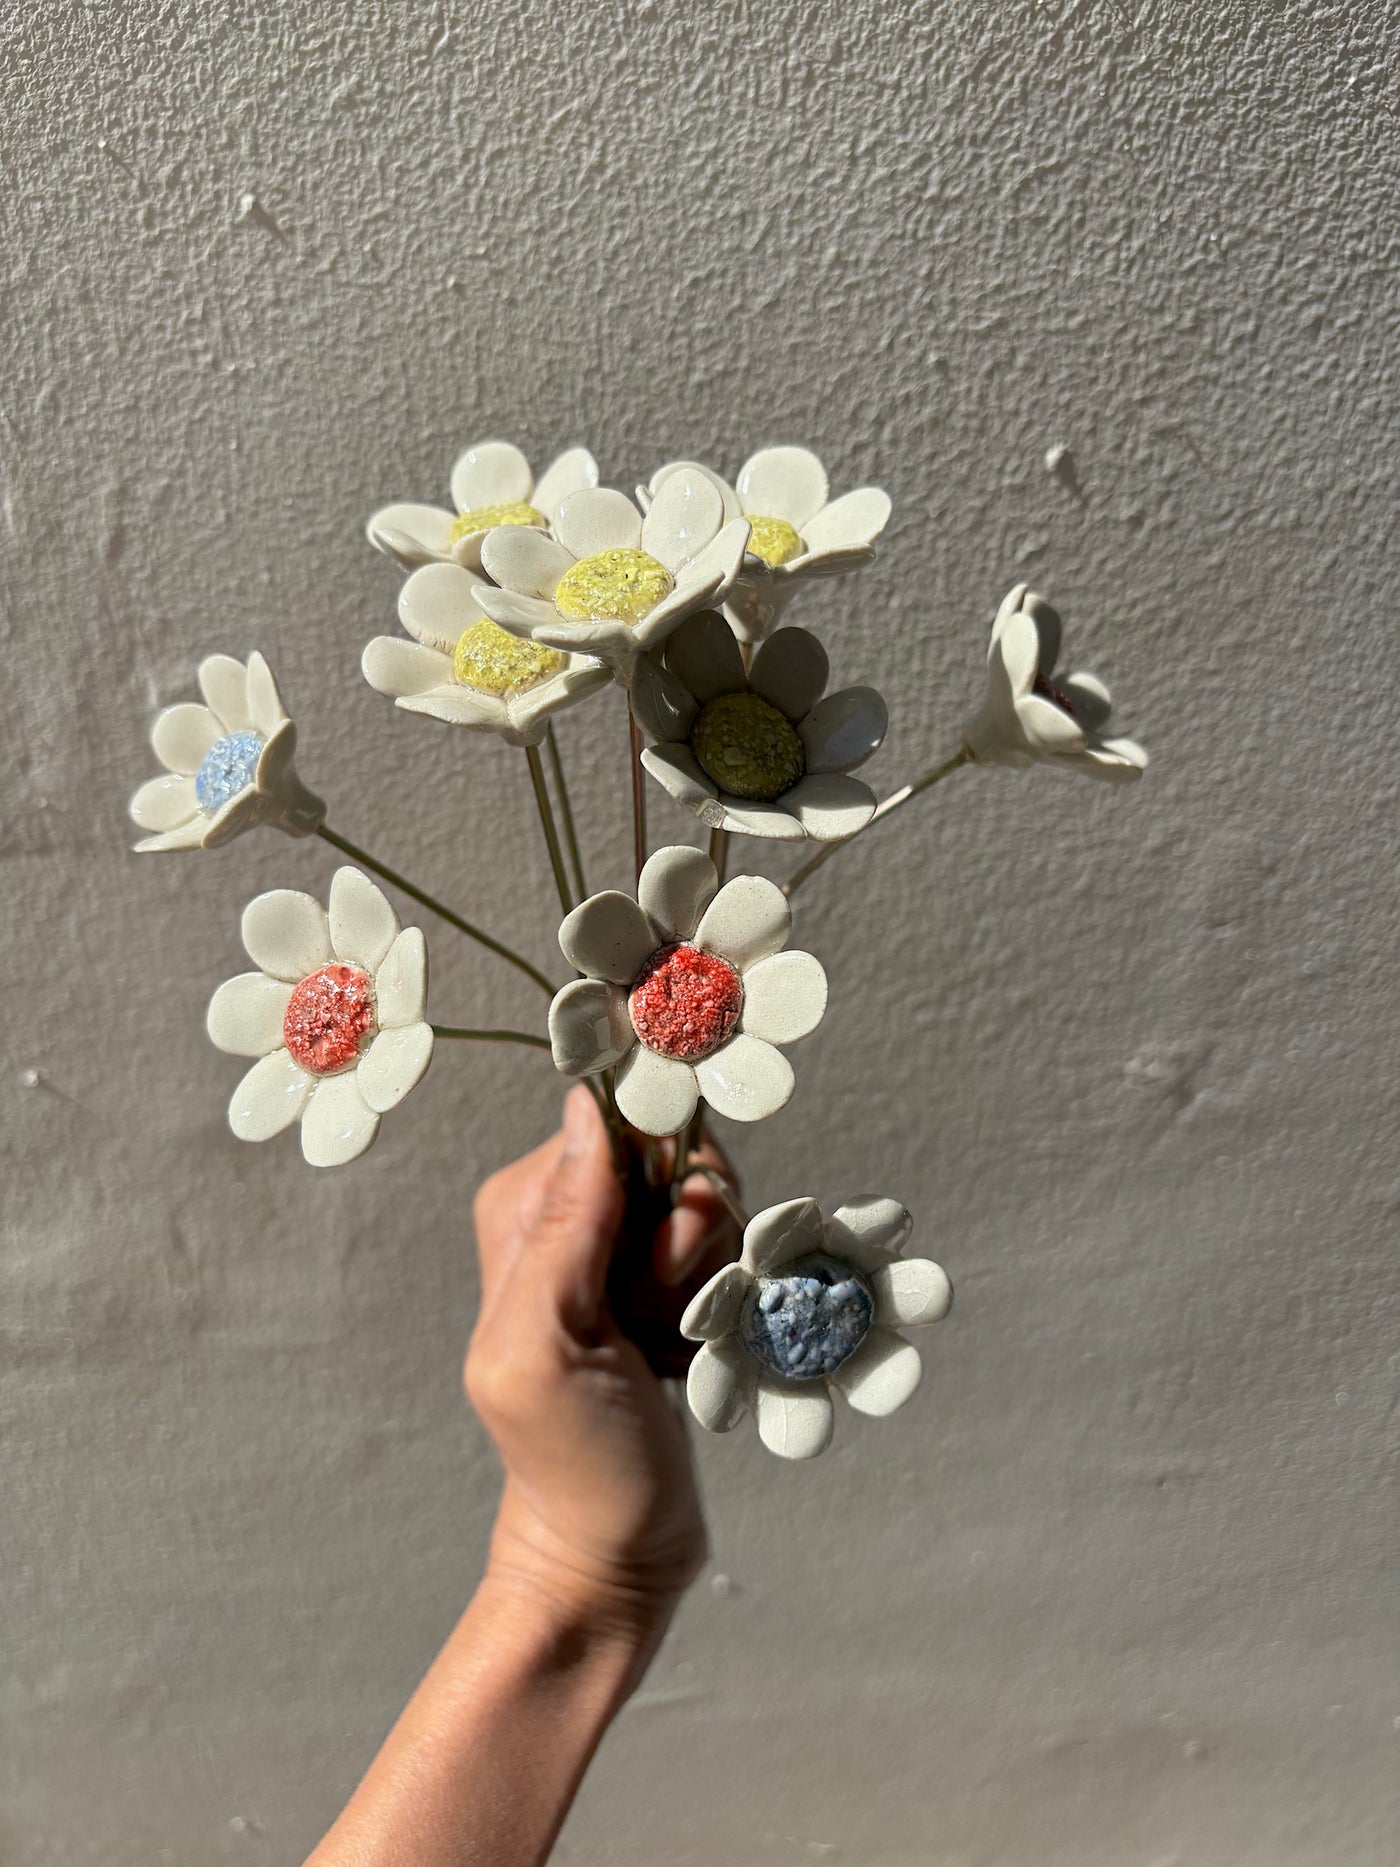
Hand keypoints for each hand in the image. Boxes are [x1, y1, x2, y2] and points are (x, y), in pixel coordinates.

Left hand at [466, 1086, 739, 1636]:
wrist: (614, 1550)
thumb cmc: (574, 1459)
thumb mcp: (549, 1343)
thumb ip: (566, 1223)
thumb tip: (588, 1101)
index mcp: (523, 1210)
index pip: (626, 1128)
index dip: (664, 1185)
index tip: (657, 1265)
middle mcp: (569, 1216)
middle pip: (677, 1160)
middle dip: (694, 1237)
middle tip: (664, 1310)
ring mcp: (620, 1253)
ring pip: (709, 1206)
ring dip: (711, 1278)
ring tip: (674, 1343)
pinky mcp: (664, 1288)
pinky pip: (724, 1252)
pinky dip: (722, 1303)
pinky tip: (689, 1355)